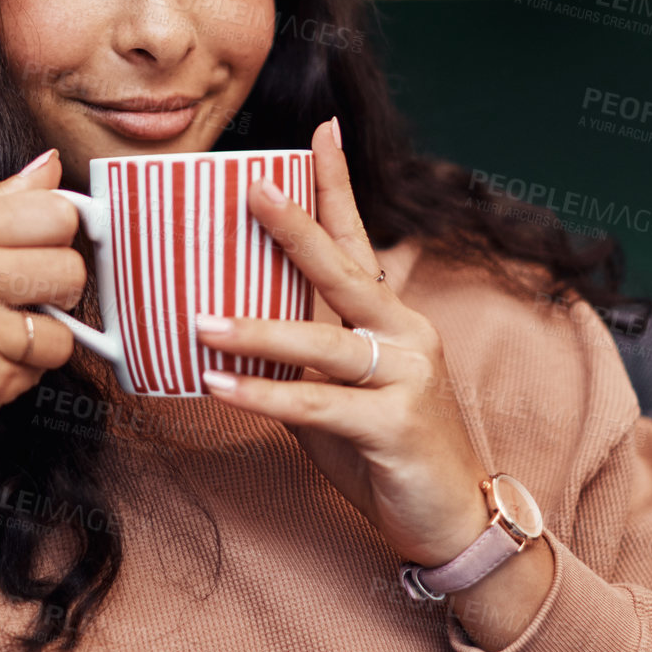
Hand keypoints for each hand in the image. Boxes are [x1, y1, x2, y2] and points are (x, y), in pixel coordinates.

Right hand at [0, 148, 84, 474]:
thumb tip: (50, 166)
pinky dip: (21, 371)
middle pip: (72, 270)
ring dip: (41, 337)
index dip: (58, 233)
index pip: (57, 213)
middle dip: (57, 287)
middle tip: (20, 296)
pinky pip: (41, 371)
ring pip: (66, 330)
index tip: (44, 246)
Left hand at [191, 119, 493, 569]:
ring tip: (200, 322)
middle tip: (251, 189)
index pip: (357, 239)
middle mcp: (403, 333)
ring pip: (322, 341)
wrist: (451, 521)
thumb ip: (299, 358)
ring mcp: (406, 375)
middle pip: (341, 269)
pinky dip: (265, 393)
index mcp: (389, 317)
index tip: (321, 130)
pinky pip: (317, 403)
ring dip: (256, 331)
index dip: (336, 185)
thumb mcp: (337, 394)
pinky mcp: (396, 424)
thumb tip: (232, 334)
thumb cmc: (388, 452)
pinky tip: (219, 384)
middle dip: (294, 226)